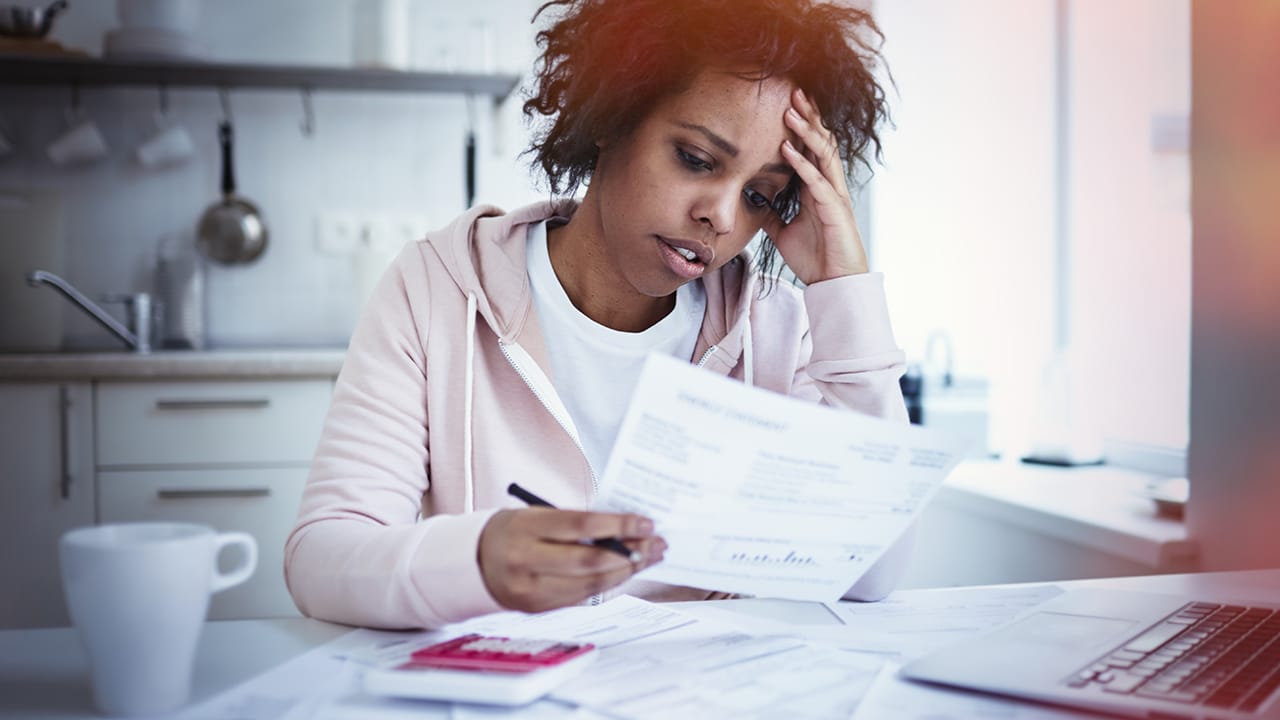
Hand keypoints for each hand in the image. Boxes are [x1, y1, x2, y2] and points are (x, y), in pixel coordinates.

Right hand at [477, 508, 665, 612]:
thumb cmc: (512, 530)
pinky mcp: (538, 608)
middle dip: (630, 552)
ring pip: (590, 584)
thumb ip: (574, 523)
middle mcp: (524, 561)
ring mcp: (531, 590)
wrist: (472, 561)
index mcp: (524, 528)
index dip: (618, 525)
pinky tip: (625, 571)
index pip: (580, 526)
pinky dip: (608, 583)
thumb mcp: (535, 514)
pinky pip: (582, 597)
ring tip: (649, 557)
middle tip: (656, 543)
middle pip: (589, 561)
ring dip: (625, 571)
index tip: (645, 522)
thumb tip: (624, 529)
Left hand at [762, 87, 869, 284]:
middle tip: (794, 91)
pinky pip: (817, 181)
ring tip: (791, 111)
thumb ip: (772, 214)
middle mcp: (829, 186)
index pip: (811, 148)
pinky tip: (787, 149)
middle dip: (809, 117)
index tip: (788, 103)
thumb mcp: (783, 232)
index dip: (802, 125)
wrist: (833, 284)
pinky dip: (801, 163)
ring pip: (823, 154)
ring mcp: (834, 196)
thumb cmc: (815, 258)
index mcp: (818, 188)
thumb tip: (755, 201)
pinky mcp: (835, 210)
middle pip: (821, 142)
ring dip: (806, 132)